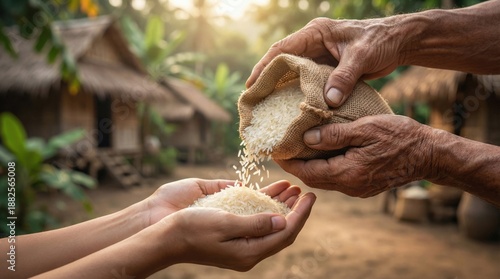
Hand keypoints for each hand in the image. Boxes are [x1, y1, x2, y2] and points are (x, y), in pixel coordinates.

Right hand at [160, 191, 315, 270]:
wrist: (165, 237)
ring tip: (292, 189)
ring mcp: (241, 246)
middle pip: (281, 231)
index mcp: (249, 253)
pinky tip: (270, 195)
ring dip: (282, 208)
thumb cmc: (191, 228)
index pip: (285, 233)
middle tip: (305, 191)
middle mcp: (248, 252)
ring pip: (270, 226)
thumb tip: (281, 221)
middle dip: (295, 210)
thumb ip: (255, 224)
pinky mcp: (233, 237)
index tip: (311, 196)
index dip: (301, 214)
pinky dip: (265, 209)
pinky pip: (256, 223)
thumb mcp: (224, 224)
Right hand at [246, 17, 403, 106]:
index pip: (282, 49)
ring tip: (266, 106)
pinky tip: (291, 107)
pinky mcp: (328, 68)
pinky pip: (307, 81)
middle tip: (253, 99)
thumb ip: (344, 78)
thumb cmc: (380, 41)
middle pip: (282, 61)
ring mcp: (320, 56)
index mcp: (316, 34)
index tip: (252, 83)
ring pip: (293, 73)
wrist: (398, 43)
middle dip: (267, 79)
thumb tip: (328, 102)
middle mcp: (314, 44)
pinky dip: (298, 92)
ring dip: (280, 87)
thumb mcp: (361, 57)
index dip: (264, 66)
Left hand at [275, 115, 433, 196]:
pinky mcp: (364, 186)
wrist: (429, 154)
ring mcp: (358, 188)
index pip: (307, 172)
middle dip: (295, 166)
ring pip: (324, 180)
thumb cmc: (400, 137)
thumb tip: (306, 139)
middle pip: (313, 179)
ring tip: (298, 149)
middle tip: (282, 150)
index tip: (275, 151)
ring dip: (309, 167)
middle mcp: (350, 186)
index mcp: (347, 173)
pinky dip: (324, 168)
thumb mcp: (365, 129)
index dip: (289, 162)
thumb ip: (334, 136)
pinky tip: (322, 153)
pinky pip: (337, 179)